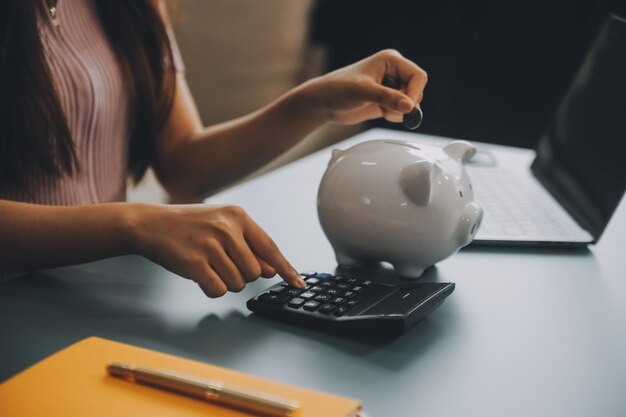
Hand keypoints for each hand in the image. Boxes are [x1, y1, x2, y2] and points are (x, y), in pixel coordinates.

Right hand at [129, 204, 305, 296]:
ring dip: (225, 282)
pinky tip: (199, 274)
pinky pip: (218, 290)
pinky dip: (211, 288)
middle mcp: (227, 228)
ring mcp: (211, 245)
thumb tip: (273, 270)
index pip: (270, 248)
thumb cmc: (190, 226)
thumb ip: (249, 246)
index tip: (299, 284)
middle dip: (241, 275)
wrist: (150, 224)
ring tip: (208, 265)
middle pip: (255, 272)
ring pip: (238, 284)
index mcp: (239, 216)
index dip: (286, 269)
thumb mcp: (222, 227)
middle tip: (221, 262)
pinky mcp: (195, 263)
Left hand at [300, 49, 427, 124]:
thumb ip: (387, 98)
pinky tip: (381, 112)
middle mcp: (394, 71)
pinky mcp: (388, 100)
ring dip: (399, 111)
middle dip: (405, 103)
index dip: (415, 93)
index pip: (418, 76)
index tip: (406, 107)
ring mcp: (391, 87)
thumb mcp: (363, 92)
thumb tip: (409, 106)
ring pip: (411, 102)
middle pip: (417, 90)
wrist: (324, 103)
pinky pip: (403, 111)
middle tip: (388, 108)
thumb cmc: (338, 89)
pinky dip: (395, 115)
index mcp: (391, 60)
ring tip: (381, 109)